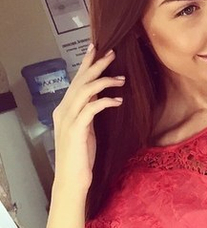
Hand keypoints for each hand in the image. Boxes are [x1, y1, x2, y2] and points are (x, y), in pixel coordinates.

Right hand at [51, 45, 124, 193]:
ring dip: (104, 82)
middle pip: (80, 81)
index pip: (76, 81)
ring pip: (85, 91)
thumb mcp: (86, 129)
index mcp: (65, 109)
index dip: (86, 64)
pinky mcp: (77, 129)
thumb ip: (89, 113)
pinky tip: (118, 100)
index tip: (96, 49)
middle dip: (96, 65)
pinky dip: (105, 101)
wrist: (72, 178)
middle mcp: (63, 110)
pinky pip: (92, 108)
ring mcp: (69, 119)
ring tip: (121, 79)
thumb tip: (101, 98)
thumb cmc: (81, 156)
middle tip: (111, 53)